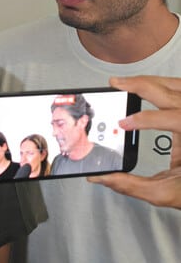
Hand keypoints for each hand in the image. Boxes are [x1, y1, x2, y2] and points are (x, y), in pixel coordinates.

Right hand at [88, 75, 180, 208]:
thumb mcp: (165, 192)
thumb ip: (132, 185)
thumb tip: (102, 177)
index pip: (173, 118)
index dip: (145, 119)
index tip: (124, 123)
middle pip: (173, 92)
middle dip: (141, 86)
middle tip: (115, 84)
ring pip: (177, 85)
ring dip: (150, 82)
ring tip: (126, 83)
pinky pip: (178, 89)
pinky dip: (161, 85)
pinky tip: (146, 86)